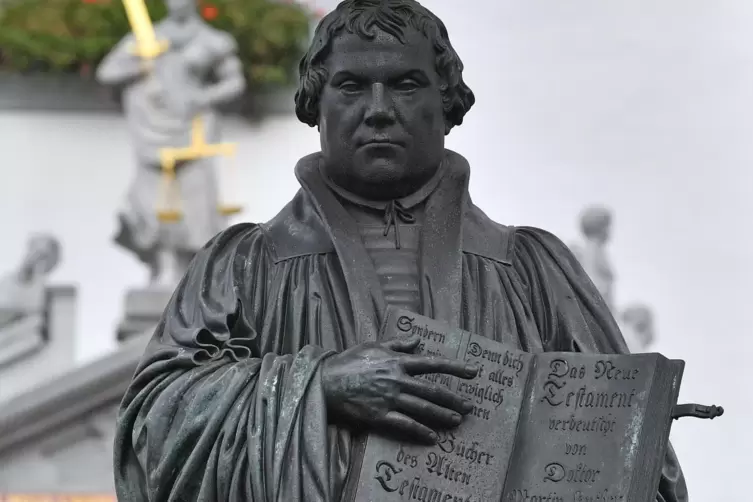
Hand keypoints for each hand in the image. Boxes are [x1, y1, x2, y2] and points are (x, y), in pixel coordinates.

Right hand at [320, 336, 478, 443]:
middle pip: (433, 390)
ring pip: (423, 408)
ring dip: (442, 415)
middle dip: (453, 399)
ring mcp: (390, 398)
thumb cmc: (348, 362)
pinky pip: (405, 425)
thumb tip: (417, 339)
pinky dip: (420, 431)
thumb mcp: (373, 346)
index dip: (455, 367)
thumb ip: (398, 344)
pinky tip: (432, 437)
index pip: (432, 363)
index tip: (473, 371)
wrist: (326, 381)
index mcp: (397, 361)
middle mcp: (397, 380)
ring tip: (457, 421)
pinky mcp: (380, 415)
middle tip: (469, 406)